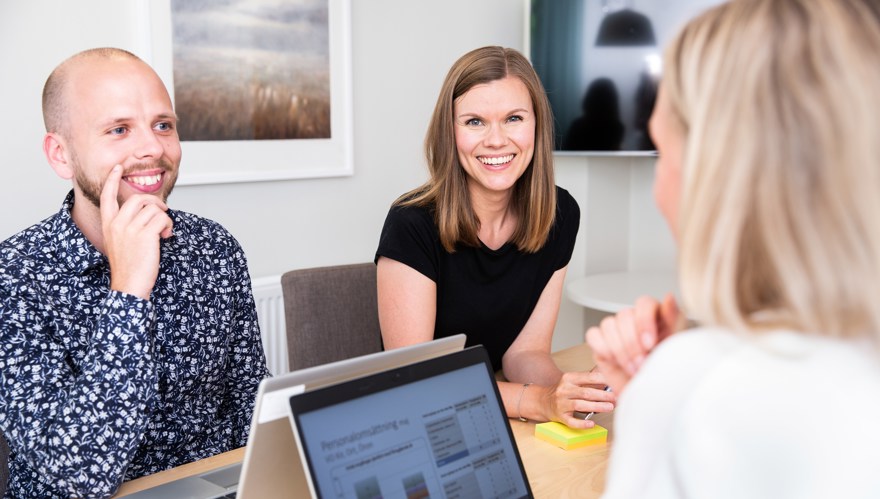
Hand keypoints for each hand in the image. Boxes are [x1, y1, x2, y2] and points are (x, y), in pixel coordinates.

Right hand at [100, 165, 173, 299]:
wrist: (129, 285)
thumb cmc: (128, 266)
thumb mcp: (119, 242)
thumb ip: (127, 226)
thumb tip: (146, 214)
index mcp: (108, 224)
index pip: (107, 196)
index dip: (111, 180)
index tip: (117, 168)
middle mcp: (117, 223)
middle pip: (138, 198)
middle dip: (155, 202)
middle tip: (163, 213)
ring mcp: (130, 228)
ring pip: (153, 208)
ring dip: (164, 218)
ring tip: (163, 232)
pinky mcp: (145, 234)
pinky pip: (163, 219)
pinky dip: (169, 226)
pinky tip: (166, 237)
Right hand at [541, 370, 615, 428]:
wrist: (543, 401)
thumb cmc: (564, 392)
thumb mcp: (573, 381)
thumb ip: (590, 381)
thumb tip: (611, 381)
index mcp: (569, 378)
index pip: (588, 377)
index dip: (603, 380)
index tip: (616, 383)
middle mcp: (564, 390)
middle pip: (586, 392)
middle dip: (603, 395)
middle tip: (616, 398)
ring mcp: (561, 403)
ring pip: (580, 405)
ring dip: (596, 406)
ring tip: (610, 408)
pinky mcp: (560, 416)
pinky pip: (571, 421)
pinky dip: (582, 424)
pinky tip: (591, 424)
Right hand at [585, 294, 681, 394]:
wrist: (651, 397)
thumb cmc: (665, 373)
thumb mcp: (676, 347)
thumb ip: (674, 320)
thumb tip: (669, 297)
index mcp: (656, 317)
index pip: (644, 304)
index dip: (644, 322)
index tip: (650, 344)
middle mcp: (635, 321)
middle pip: (624, 315)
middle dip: (632, 344)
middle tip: (642, 363)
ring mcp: (617, 330)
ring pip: (608, 324)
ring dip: (620, 350)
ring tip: (632, 367)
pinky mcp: (601, 341)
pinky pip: (593, 335)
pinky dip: (603, 348)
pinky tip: (616, 361)